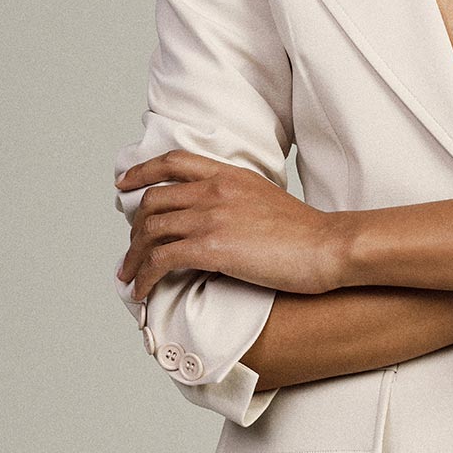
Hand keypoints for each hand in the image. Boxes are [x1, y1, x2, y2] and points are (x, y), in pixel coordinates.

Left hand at [114, 150, 346, 298]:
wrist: (328, 246)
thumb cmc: (307, 233)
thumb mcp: (267, 199)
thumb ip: (237, 201)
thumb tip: (218, 221)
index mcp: (229, 175)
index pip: (173, 162)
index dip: (142, 172)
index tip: (123, 184)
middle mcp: (214, 190)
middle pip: (154, 202)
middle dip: (135, 229)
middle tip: (132, 252)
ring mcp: (211, 217)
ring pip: (151, 232)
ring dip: (134, 258)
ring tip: (129, 277)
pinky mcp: (211, 248)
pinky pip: (161, 261)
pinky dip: (145, 277)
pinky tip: (143, 291)